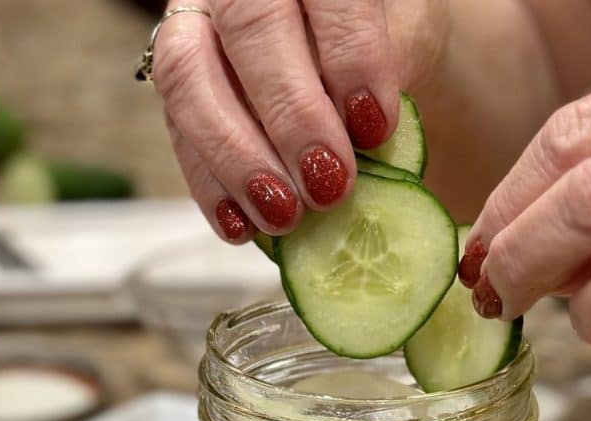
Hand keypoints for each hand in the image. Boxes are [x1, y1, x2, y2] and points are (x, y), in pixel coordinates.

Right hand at [151, 0, 445, 241]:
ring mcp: (198, 24)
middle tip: (329, 184)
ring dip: (236, 155)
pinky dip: (209, 185)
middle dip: (289, 112)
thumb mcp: (414, 42)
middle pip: (247, 22)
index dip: (349, 55)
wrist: (362, 68)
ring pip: (186, 72)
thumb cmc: (392, 46)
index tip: (375, 127)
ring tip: (284, 215)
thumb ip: (395, 67)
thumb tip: (363, 132)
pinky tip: (242, 227)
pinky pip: (176, 129)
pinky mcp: (179, 85)